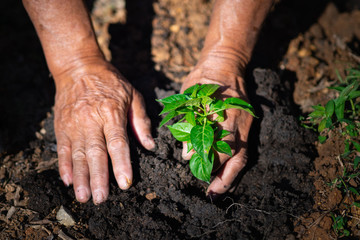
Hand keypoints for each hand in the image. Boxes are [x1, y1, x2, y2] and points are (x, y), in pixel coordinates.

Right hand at [54, 60, 154, 203]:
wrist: (79, 67)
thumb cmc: (111, 82)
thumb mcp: (133, 95)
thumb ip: (141, 121)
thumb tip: (150, 146)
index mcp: (111, 113)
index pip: (118, 143)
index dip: (121, 164)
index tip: (125, 183)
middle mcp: (91, 120)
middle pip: (95, 153)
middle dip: (98, 177)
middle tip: (100, 199)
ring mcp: (74, 124)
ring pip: (77, 154)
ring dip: (80, 177)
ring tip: (83, 196)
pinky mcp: (61, 125)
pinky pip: (62, 148)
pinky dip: (64, 165)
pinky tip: (67, 180)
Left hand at [181, 64, 252, 197]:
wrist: (226, 64)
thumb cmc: (203, 79)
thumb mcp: (191, 97)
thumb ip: (189, 123)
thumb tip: (188, 153)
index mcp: (223, 111)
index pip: (215, 141)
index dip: (203, 155)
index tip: (189, 162)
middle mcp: (238, 120)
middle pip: (231, 153)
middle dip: (219, 174)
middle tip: (207, 190)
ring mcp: (245, 124)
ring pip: (241, 157)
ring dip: (230, 177)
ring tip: (217, 192)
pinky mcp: (247, 126)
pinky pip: (244, 151)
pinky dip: (235, 167)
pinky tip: (225, 178)